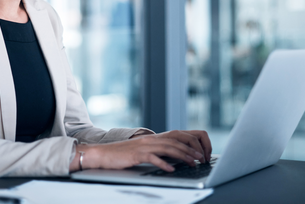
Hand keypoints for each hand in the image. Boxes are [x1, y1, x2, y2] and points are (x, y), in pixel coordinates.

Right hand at [70, 130, 211, 172]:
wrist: (102, 154)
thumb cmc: (123, 155)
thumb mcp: (143, 150)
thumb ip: (157, 151)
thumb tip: (174, 158)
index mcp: (154, 137)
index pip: (178, 135)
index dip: (192, 142)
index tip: (201, 152)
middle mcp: (150, 138)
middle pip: (176, 140)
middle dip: (191, 148)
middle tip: (202, 158)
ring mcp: (143, 145)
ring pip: (168, 148)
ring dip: (183, 155)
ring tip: (193, 162)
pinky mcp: (136, 154)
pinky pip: (152, 157)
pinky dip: (163, 163)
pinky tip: (171, 169)